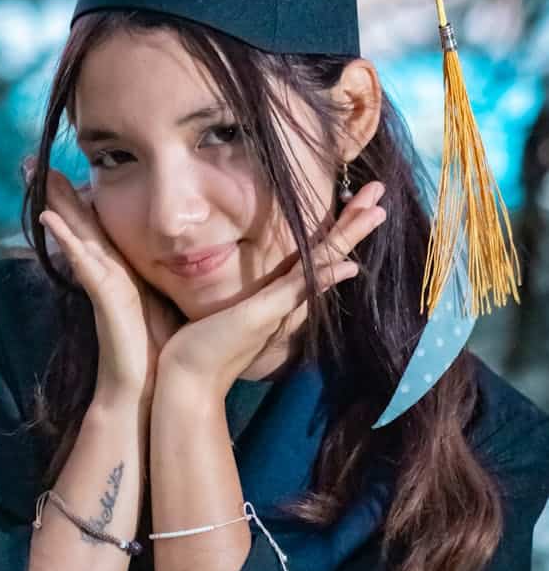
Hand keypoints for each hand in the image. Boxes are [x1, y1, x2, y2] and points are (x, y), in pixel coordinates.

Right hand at [33, 164, 183, 405]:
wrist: (150, 391)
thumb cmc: (165, 351)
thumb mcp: (169, 303)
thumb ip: (169, 279)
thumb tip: (189, 256)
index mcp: (123, 273)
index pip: (97, 228)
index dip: (79, 199)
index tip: (64, 171)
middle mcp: (108, 275)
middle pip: (79, 225)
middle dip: (57, 193)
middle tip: (31, 160)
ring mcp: (103, 287)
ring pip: (77, 238)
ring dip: (56, 207)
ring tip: (37, 177)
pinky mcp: (104, 301)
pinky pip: (84, 265)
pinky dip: (68, 241)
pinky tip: (51, 219)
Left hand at [156, 181, 386, 399]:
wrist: (190, 378)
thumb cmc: (201, 342)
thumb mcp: (228, 307)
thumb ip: (246, 291)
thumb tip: (247, 272)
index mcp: (281, 295)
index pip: (318, 254)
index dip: (339, 227)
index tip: (359, 200)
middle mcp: (289, 300)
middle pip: (331, 254)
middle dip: (355, 223)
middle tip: (380, 191)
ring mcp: (280, 307)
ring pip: (323, 264)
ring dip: (349, 236)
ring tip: (376, 210)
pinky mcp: (264, 314)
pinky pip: (299, 289)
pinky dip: (325, 277)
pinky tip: (349, 264)